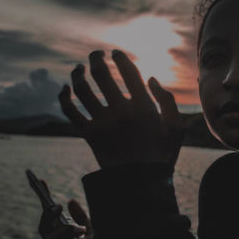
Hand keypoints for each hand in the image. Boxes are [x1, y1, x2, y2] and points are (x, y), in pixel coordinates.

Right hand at [38, 180, 91, 238]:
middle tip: (58, 206)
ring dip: (65, 234)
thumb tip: (71, 201)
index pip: (46, 213)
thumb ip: (80, 216)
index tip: (40, 180)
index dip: (42, 197)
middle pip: (43, 228)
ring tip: (81, 230)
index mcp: (56, 233)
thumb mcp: (88, 230)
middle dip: (48, 216)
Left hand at [58, 50, 182, 168]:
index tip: (115, 53)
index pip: (128, 71)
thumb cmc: (161, 156)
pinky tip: (64, 90)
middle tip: (95, 54)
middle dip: (96, 58)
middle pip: (101, 74)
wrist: (140, 185)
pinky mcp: (88, 135)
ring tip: (78, 68)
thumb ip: (167, 101)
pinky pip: (70, 111)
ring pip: (82, 89)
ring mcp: (102, 123)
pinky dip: (63, 98)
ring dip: (77, 74)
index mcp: (143, 107)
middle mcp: (120, 111)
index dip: (120, 57)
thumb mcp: (176, 128)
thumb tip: (151, 79)